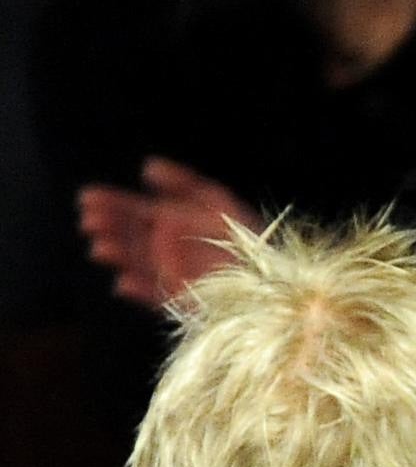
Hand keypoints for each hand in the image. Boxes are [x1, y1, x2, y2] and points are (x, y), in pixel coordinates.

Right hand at [76, 157, 254, 308]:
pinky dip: (138, 290)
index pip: (135, 211)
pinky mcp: (181, 300)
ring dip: (117, 255)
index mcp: (174, 221)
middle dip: (108, 228)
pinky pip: (155, 295)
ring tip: (101, 248)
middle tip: (90, 221)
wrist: (275, 276)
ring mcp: (173, 274)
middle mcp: (168, 247)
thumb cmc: (248, 236)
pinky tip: (122, 283)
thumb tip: (147, 166)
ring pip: (136, 263)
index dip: (112, 204)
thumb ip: (183, 183)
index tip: (88, 199)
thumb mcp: (218, 202)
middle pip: (129, 236)